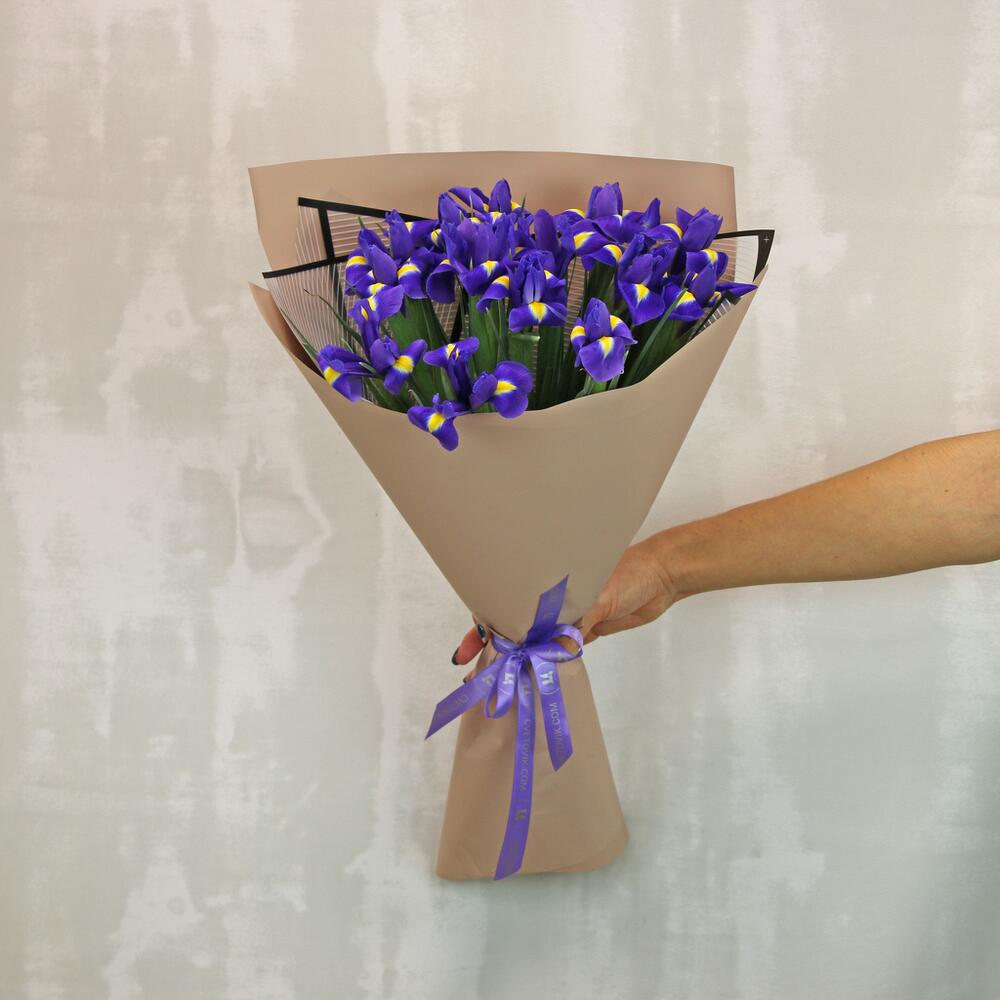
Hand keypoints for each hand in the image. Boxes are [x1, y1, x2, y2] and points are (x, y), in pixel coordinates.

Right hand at [450, 536, 680, 668]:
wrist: (663, 577)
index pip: (505, 602)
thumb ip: (576, 623)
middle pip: (514, 625)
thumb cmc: (629, 573)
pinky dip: (547, 663)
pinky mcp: (585, 630)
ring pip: (534, 640)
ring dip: (519, 659)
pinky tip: (533, 678)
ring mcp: (567, 616)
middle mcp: (551, 599)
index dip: (485, 625)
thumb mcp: (600, 596)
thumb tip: (556, 653)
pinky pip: (559, 649)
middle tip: (470, 674)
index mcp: (545, 580)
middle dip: (493, 648)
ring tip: (498, 682)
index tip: (468, 647)